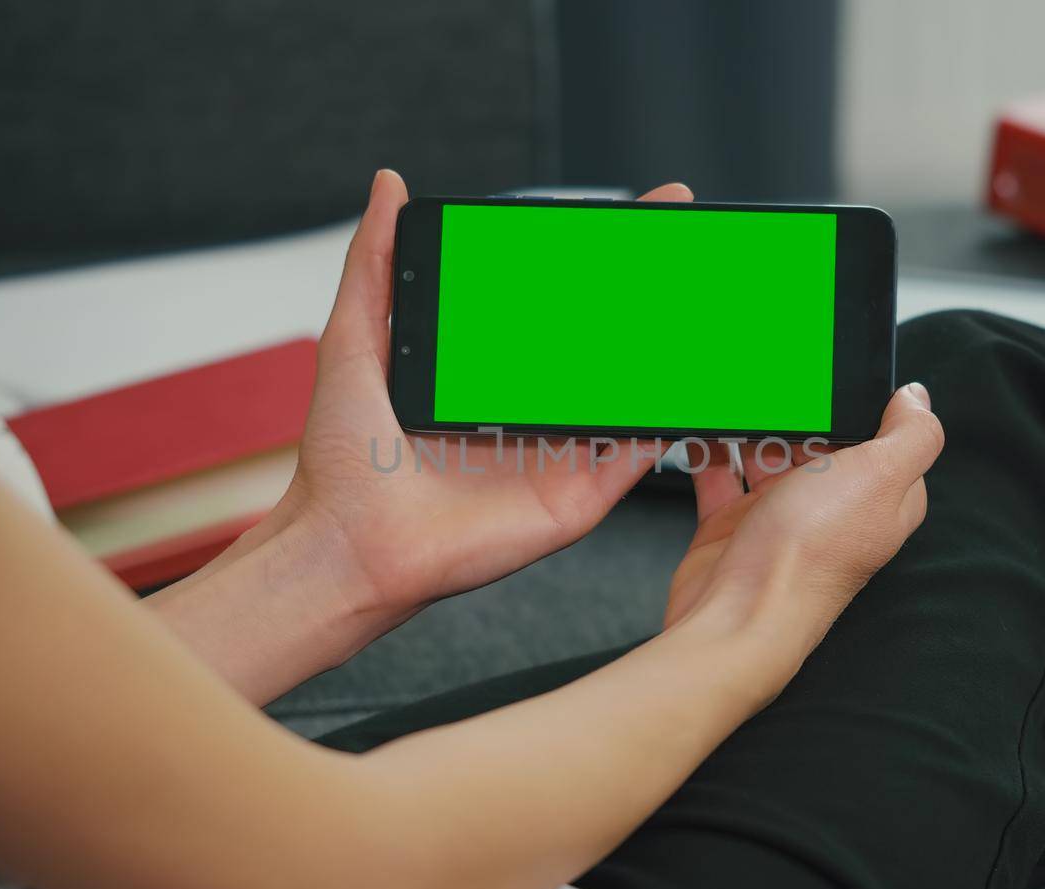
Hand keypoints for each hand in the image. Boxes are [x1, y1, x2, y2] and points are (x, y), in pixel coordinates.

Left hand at [281, 172, 692, 649]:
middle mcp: (528, 408)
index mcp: (485, 370)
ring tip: (699, 295)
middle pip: (599, 339)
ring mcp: (559, 451)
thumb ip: (377, 265)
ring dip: (665, 346)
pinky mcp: (579, 496)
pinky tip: (692, 379)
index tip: (623, 213)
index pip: (549, 303)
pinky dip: (668, 420)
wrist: (351, 546)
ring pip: (626, 390)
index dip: (587, 258)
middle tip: (677, 233)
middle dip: (643, 287)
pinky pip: (636, 455)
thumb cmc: (345, 461)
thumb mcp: (355, 340)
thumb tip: (388, 186)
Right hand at [666, 384, 943, 696]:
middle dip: (798, 407)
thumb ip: (912, 433)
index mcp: (877, 495)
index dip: (861, 403)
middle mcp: (831, 508)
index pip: (880, 436)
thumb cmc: (810, 556)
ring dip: (749, 423)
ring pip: (765, 451)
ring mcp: (778, 517)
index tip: (838, 368)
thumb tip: (918, 398)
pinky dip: (707, 450)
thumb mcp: (881, 477)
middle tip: (777, 370)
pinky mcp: (731, 525)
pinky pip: (719, 475)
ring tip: (734, 390)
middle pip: (817, 439)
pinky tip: (700, 427)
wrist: (739, 614)